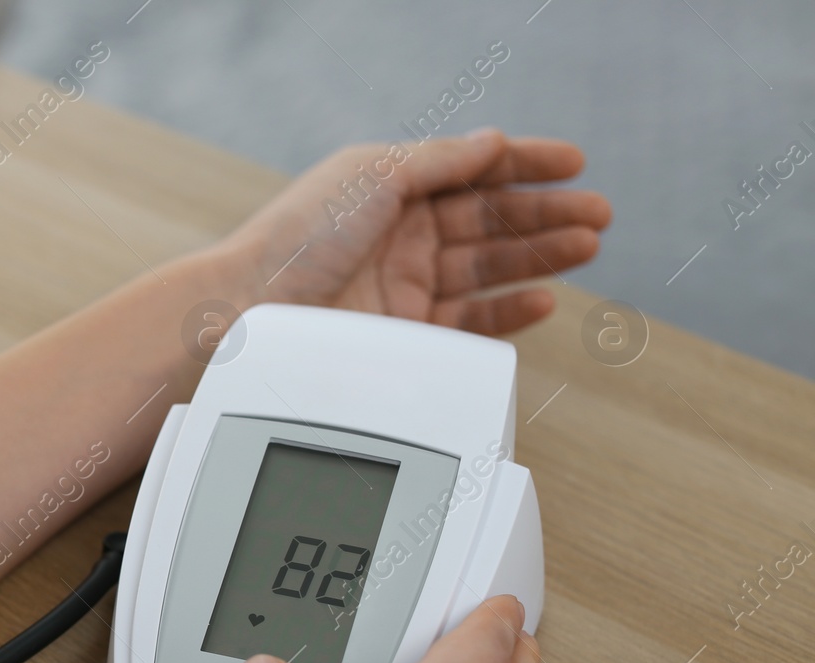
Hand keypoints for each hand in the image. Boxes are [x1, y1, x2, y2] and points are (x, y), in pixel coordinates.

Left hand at [215, 130, 611, 334]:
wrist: (252, 310)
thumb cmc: (297, 238)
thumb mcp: (373, 175)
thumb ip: (439, 161)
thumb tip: (492, 142)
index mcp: (392, 188)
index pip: (473, 170)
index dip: (526, 163)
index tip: (574, 161)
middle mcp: (401, 235)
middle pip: (491, 219)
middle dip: (547, 213)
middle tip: (598, 213)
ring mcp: (405, 284)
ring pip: (489, 267)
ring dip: (540, 256)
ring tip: (586, 246)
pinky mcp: (407, 333)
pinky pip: (470, 322)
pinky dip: (508, 310)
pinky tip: (542, 298)